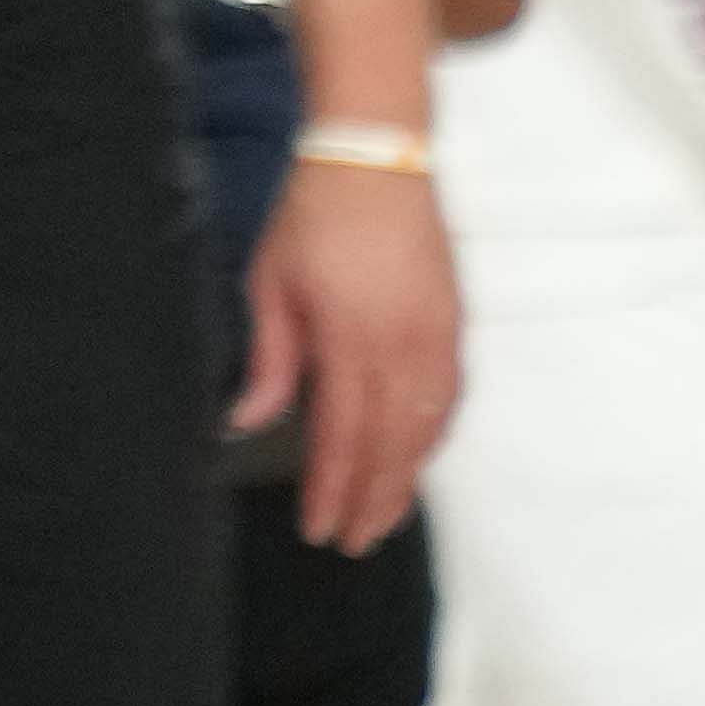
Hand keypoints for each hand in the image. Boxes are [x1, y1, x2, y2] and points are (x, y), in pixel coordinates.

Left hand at [242, 153, 460, 552]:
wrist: (377, 162)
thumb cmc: (312, 219)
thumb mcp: (271, 285)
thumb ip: (270, 360)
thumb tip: (249, 422)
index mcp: (352, 341)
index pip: (343, 437)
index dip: (333, 490)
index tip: (320, 530)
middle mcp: (405, 350)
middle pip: (392, 447)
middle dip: (374, 501)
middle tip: (354, 543)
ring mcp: (439, 340)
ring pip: (427, 431)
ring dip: (406, 478)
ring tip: (383, 516)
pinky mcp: (455, 327)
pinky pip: (448, 401)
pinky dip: (431, 439)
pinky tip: (414, 457)